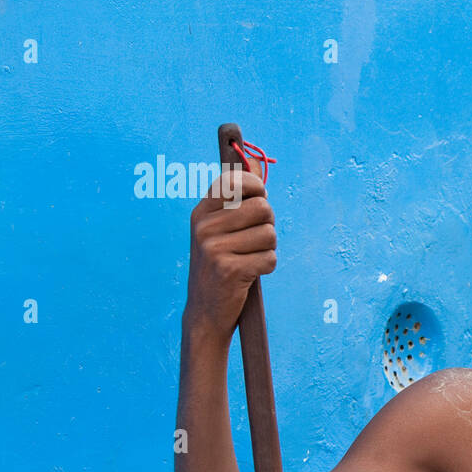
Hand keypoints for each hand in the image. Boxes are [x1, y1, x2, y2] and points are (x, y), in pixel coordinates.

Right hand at [184, 169, 275, 341]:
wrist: (206, 311)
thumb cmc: (221, 264)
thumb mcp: (222, 228)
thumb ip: (239, 197)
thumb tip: (257, 159)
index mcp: (201, 212)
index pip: (235, 180)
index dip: (257, 189)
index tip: (257, 201)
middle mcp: (203, 227)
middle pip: (262, 208)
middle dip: (268, 224)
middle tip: (255, 240)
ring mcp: (214, 248)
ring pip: (270, 234)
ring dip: (268, 248)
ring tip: (249, 258)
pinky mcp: (228, 269)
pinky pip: (270, 258)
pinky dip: (267, 267)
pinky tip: (249, 274)